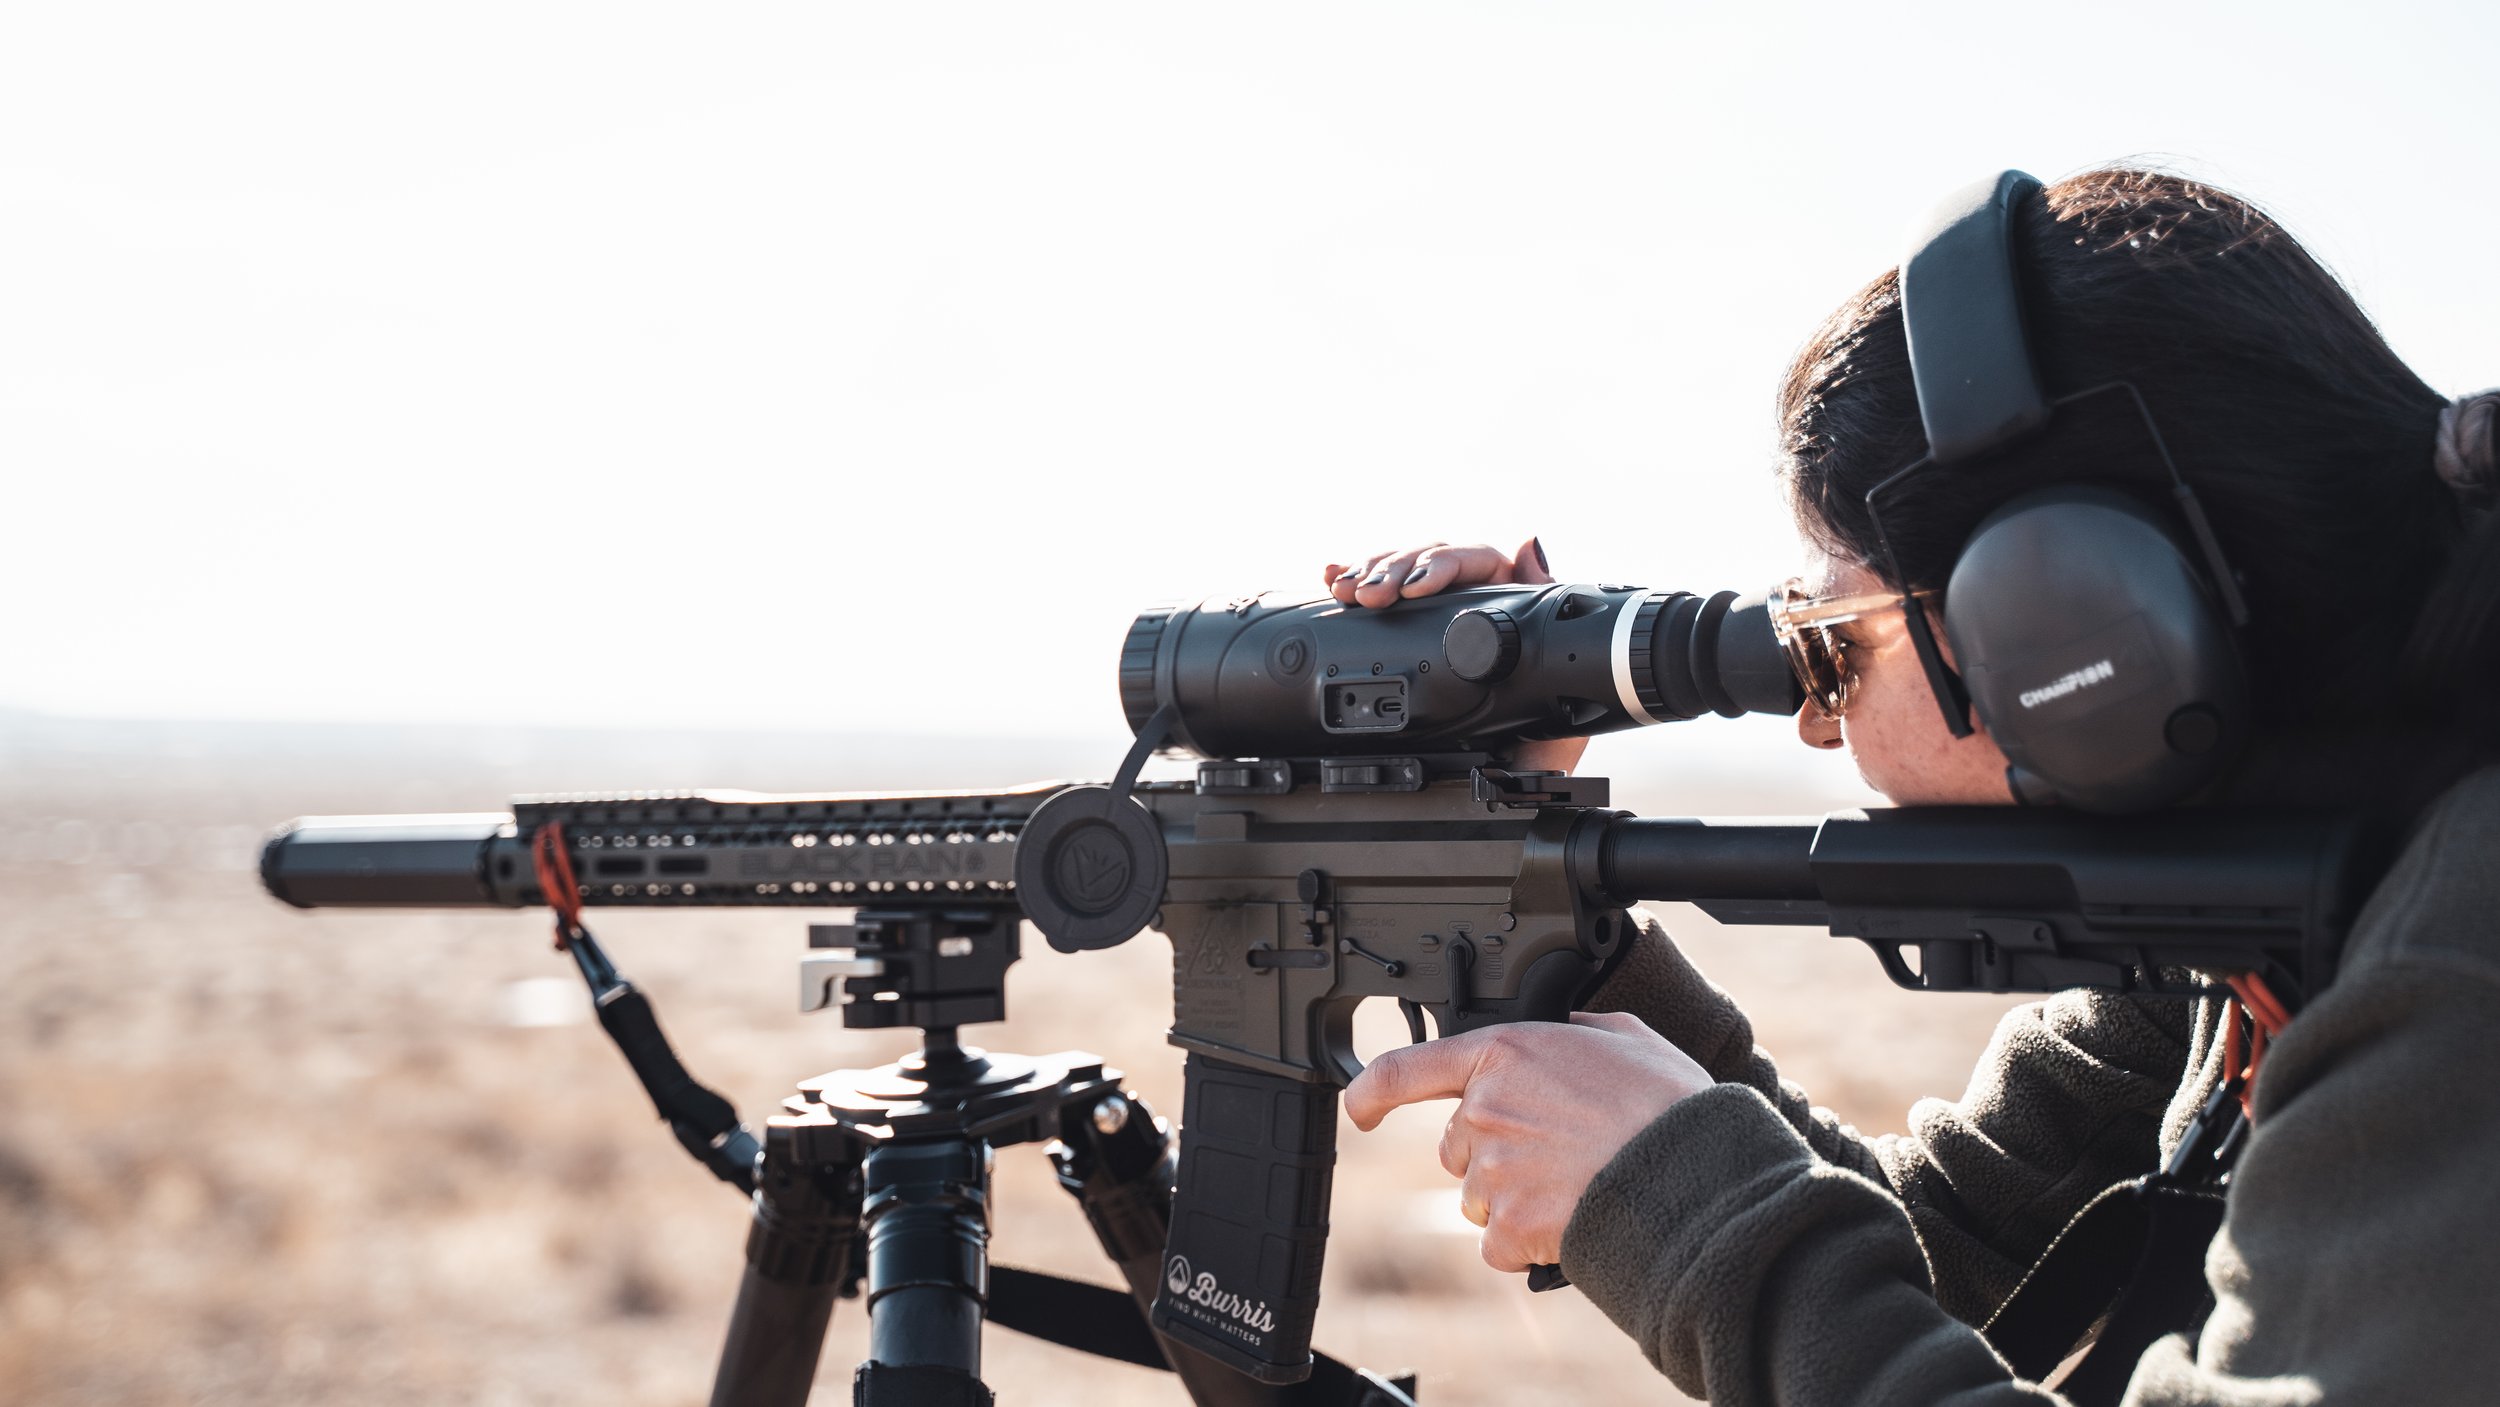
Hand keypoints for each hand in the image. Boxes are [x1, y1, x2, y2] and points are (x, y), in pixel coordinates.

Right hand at [1318, 535, 1586, 772]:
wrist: (1504, 791)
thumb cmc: (1533, 741)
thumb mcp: (1547, 676)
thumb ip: (1541, 612)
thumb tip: (1526, 546)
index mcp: (1512, 601)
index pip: (1475, 560)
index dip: (1442, 565)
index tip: (1416, 588)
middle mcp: (1474, 600)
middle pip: (1428, 560)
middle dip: (1393, 571)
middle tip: (1370, 596)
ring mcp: (1438, 614)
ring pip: (1399, 574)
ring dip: (1367, 576)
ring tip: (1346, 591)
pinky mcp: (1406, 631)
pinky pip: (1378, 596)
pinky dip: (1352, 582)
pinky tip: (1333, 578)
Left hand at [1343, 1012, 1712, 1272]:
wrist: (1695, 1177)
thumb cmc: (1670, 1105)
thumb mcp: (1625, 1038)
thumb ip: (1576, 1033)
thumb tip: (1570, 1036)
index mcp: (1505, 1054)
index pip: (1407, 1069)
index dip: (1372, 1090)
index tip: (1362, 1108)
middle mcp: (1485, 1109)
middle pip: (1457, 1147)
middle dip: (1495, 1154)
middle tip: (1557, 1155)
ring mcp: (1493, 1171)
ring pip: (1478, 1197)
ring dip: (1513, 1200)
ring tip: (1574, 1188)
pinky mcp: (1508, 1227)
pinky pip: (1497, 1245)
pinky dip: (1526, 1244)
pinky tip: (1567, 1225)